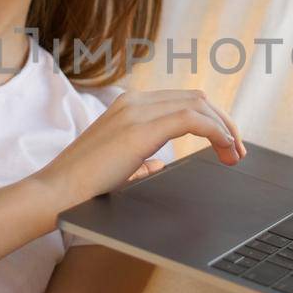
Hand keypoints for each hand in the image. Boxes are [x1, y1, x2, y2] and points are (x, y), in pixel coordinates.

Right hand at [33, 88, 245, 208]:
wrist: (54, 193)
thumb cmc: (82, 187)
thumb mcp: (118, 168)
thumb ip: (139, 162)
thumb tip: (157, 167)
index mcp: (128, 106)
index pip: (182, 101)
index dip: (211, 120)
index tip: (227, 145)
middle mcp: (133, 101)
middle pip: (196, 98)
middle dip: (224, 123)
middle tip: (238, 151)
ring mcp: (135, 111)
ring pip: (198, 105)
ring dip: (224, 128)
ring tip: (235, 154)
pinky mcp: (140, 128)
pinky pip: (191, 119)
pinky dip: (215, 132)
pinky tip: (224, 149)